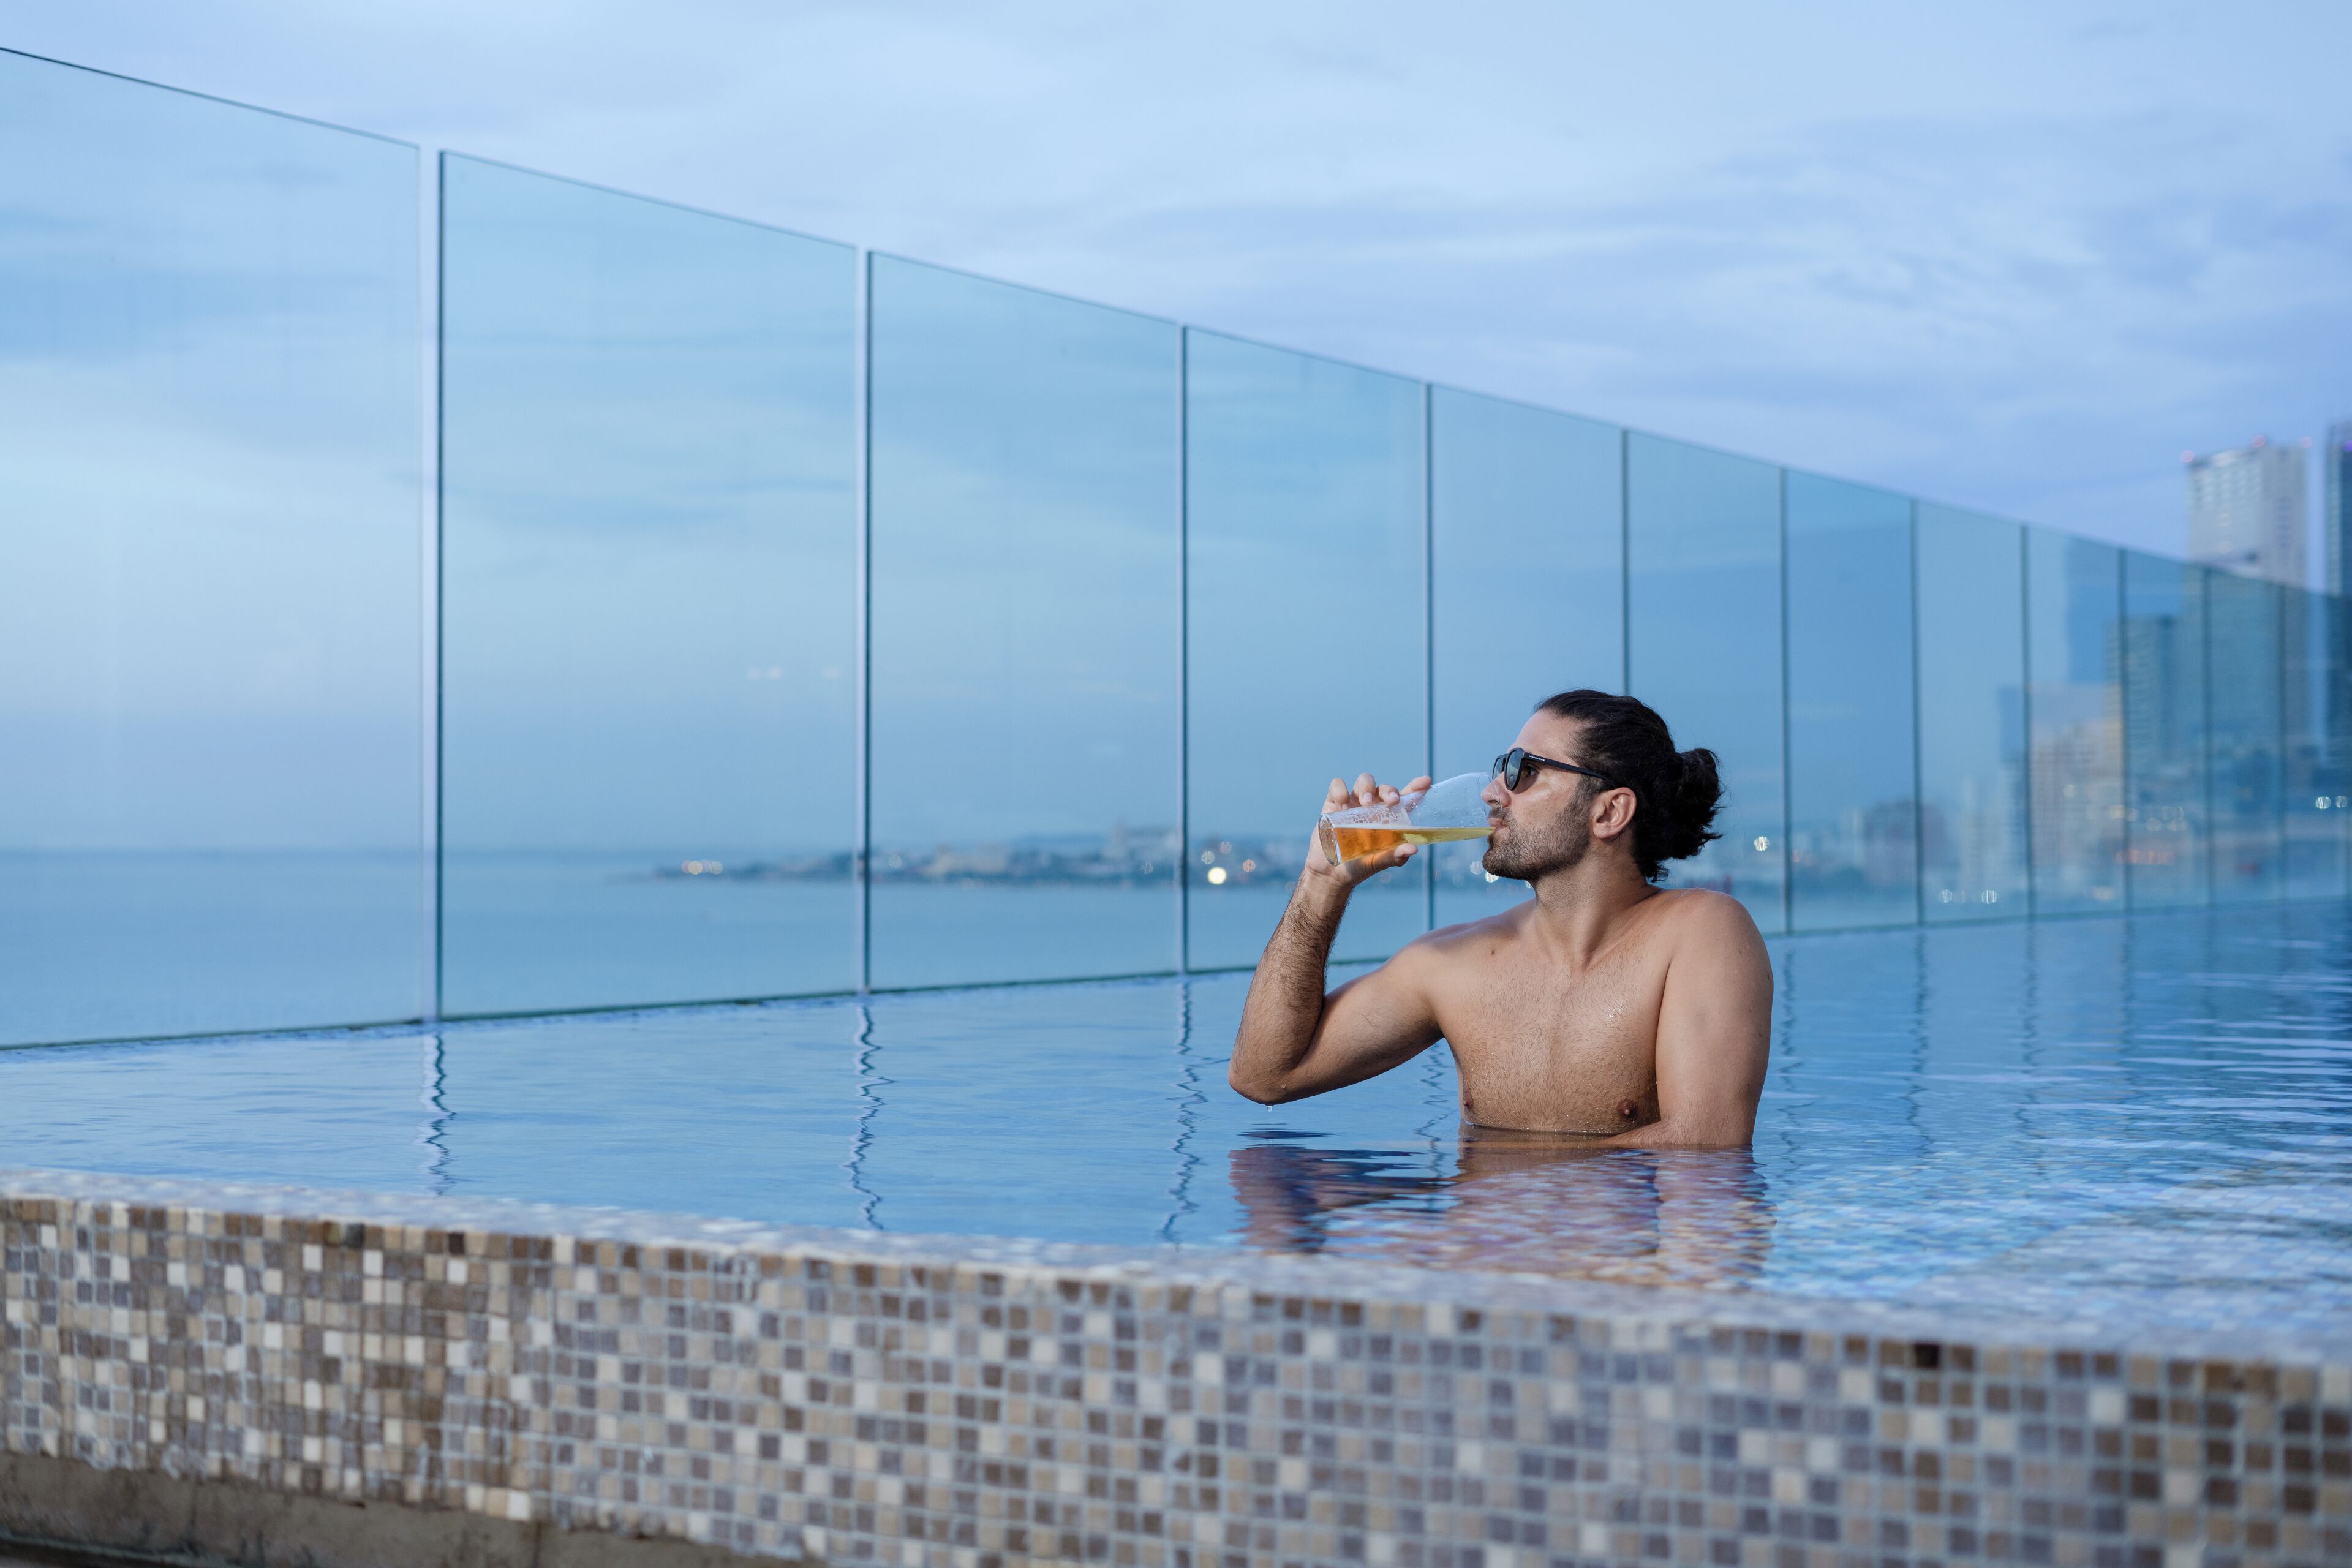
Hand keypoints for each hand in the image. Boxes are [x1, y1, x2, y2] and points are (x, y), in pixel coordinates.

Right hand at [1303, 771, 1434, 888]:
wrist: (1332, 873)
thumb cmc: (1360, 865)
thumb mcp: (1379, 862)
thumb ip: (1395, 856)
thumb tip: (1413, 849)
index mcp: (1389, 818)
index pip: (1405, 798)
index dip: (1415, 787)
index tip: (1425, 781)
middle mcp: (1373, 807)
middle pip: (1384, 788)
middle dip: (1389, 790)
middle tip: (1392, 801)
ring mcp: (1354, 802)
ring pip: (1364, 780)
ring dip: (1367, 788)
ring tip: (1364, 804)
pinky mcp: (1334, 803)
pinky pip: (1337, 785)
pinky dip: (1341, 792)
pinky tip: (1342, 808)